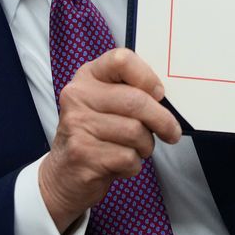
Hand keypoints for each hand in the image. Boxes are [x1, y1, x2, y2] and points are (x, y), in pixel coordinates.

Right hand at [38, 48, 181, 232]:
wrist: (63, 174)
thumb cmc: (95, 136)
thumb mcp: (105, 105)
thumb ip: (129, 93)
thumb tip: (164, 99)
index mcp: (87, 77)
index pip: (121, 60)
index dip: (147, 77)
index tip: (159, 94)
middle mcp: (78, 96)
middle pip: (136, 101)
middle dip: (162, 120)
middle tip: (171, 132)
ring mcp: (77, 125)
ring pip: (135, 132)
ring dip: (145, 146)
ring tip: (134, 149)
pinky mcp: (82, 154)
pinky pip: (127, 157)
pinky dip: (133, 165)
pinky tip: (119, 164)